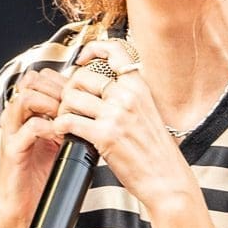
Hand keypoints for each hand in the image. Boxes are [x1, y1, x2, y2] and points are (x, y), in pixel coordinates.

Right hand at [0, 68, 66, 227]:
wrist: (27, 210)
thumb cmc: (46, 179)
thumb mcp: (63, 146)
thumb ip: (72, 126)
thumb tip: (98, 113)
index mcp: (29, 113)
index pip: (43, 78)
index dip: (63, 81)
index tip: (82, 97)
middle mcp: (18, 118)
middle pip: (33, 80)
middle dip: (58, 89)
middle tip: (76, 106)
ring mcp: (13, 132)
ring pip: (26, 97)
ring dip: (51, 104)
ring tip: (67, 119)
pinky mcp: (12, 150)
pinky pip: (30, 127)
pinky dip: (49, 128)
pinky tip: (62, 138)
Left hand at [52, 38, 196, 213]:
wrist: (167, 178)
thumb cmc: (157, 152)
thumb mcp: (148, 112)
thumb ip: (129, 97)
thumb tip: (103, 88)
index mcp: (139, 86)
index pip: (115, 50)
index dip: (93, 49)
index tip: (82, 59)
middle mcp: (127, 95)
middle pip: (82, 76)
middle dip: (69, 90)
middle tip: (69, 104)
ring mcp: (116, 114)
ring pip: (72, 97)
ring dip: (62, 109)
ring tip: (65, 120)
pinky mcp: (106, 135)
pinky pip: (69, 121)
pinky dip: (60, 126)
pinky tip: (63, 132)